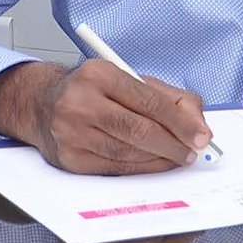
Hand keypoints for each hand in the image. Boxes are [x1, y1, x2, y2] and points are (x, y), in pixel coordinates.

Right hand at [0, 58, 215, 174]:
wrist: (41, 104)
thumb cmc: (95, 91)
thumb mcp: (130, 81)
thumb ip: (170, 98)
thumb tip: (199, 127)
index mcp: (98, 74)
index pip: (149, 101)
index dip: (180, 122)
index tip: (201, 137)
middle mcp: (79, 102)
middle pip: (139, 130)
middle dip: (173, 145)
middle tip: (192, 153)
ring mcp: (70, 132)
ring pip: (128, 153)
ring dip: (159, 159)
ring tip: (177, 158)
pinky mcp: (68, 158)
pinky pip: (114, 168)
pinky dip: (140, 168)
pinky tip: (154, 164)